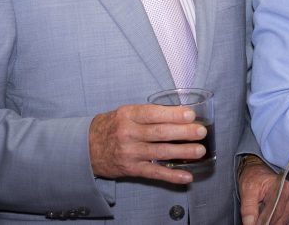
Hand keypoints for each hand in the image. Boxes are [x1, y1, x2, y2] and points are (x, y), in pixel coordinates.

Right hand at [88, 104, 206, 183]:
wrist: (86, 147)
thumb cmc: (113, 126)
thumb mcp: (127, 113)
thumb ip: (149, 113)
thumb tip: (180, 113)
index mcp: (128, 115)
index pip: (153, 114)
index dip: (173, 115)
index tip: (190, 115)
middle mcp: (128, 133)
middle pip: (160, 133)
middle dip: (183, 132)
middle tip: (201, 131)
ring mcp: (130, 153)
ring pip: (160, 152)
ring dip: (182, 152)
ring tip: (199, 150)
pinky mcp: (131, 169)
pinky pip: (154, 173)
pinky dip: (171, 175)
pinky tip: (187, 176)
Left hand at [238, 160, 288, 224]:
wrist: (259, 172)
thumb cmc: (254, 178)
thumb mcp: (247, 189)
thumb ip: (248, 208)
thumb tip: (249, 224)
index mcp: (283, 189)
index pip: (274, 214)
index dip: (262, 223)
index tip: (253, 224)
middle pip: (279, 219)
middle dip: (266, 224)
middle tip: (254, 222)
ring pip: (282, 222)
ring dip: (271, 223)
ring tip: (259, 218)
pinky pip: (284, 222)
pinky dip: (275, 223)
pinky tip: (266, 219)